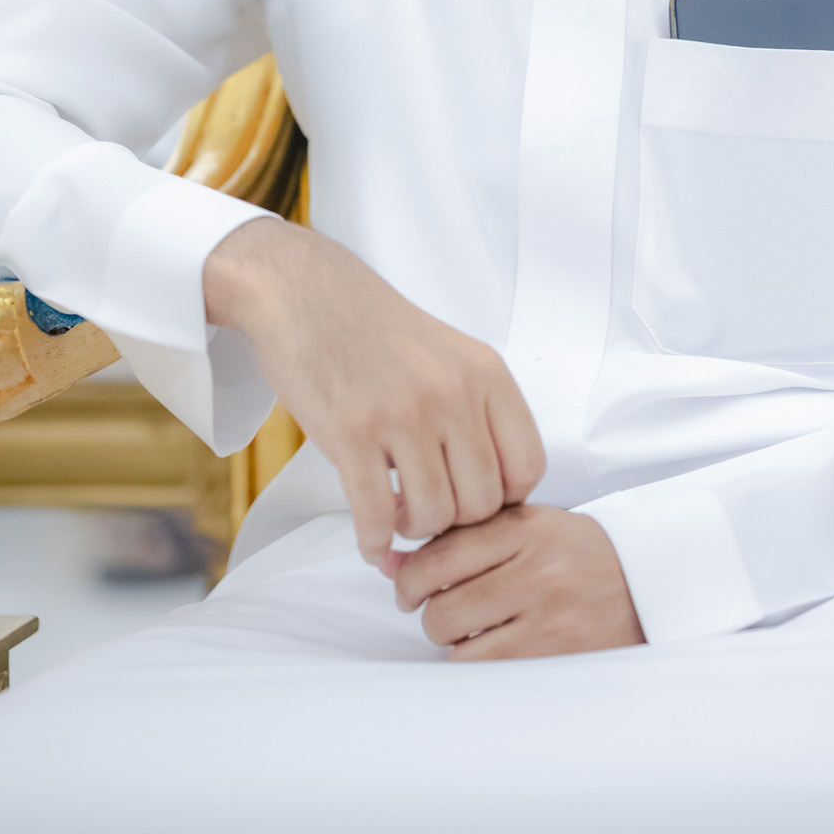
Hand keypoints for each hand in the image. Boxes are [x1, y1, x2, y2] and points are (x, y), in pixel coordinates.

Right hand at [204, 216, 544, 563]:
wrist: (305, 292)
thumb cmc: (375, 330)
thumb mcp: (449, 355)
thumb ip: (476, 411)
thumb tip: (493, 491)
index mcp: (486, 373)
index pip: (528, 467)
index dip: (504, 499)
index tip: (474, 500)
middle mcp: (453, 393)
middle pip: (482, 502)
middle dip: (454, 522)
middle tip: (426, 510)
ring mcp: (403, 412)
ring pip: (434, 515)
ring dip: (413, 530)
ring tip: (396, 513)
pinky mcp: (351, 431)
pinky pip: (376, 515)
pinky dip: (374, 541)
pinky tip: (370, 539)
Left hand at [392, 503, 645, 659]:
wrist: (645, 587)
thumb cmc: (572, 555)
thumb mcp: (523, 528)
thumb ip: (458, 538)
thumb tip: (386, 561)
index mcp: (526, 526)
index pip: (440, 551)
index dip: (410, 575)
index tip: (409, 586)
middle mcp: (537, 569)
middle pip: (441, 603)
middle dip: (428, 612)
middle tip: (440, 611)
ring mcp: (548, 617)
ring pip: (456, 641)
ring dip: (452, 641)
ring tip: (472, 630)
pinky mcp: (555, 657)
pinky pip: (483, 670)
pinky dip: (476, 663)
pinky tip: (494, 648)